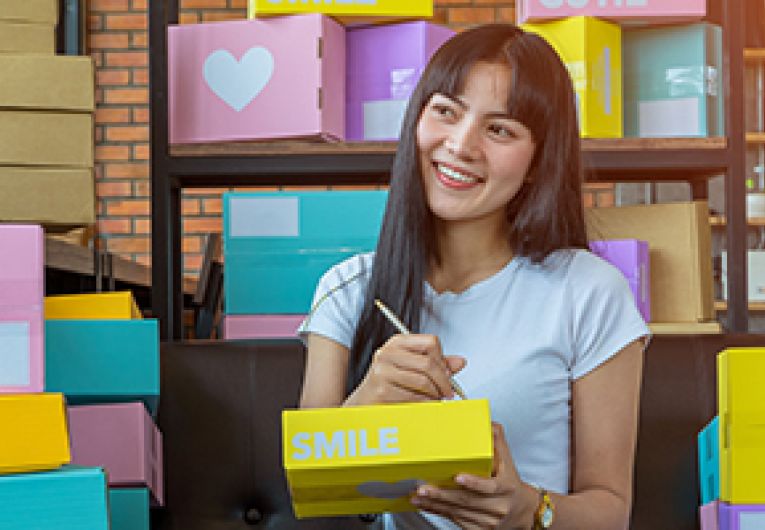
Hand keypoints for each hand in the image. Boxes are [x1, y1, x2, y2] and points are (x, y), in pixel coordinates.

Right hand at [344, 333, 465, 405]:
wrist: (365, 400)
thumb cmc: (390, 382)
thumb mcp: (412, 367)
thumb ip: (437, 364)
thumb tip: (460, 362)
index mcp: (397, 342)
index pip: (431, 342)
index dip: (442, 359)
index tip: (446, 372)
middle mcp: (388, 352)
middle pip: (428, 363)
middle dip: (443, 381)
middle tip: (448, 391)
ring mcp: (383, 370)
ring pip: (423, 381)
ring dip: (435, 394)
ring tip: (434, 398)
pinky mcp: (382, 390)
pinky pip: (414, 397)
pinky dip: (424, 403)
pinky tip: (423, 403)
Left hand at [410, 423, 537, 529]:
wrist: (522, 512)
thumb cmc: (510, 482)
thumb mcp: (508, 461)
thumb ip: (496, 441)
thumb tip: (485, 421)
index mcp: (506, 487)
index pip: (490, 487)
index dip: (474, 483)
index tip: (458, 477)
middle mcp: (498, 506)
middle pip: (468, 501)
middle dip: (443, 495)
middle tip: (423, 488)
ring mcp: (488, 521)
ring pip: (459, 512)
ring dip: (436, 504)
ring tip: (418, 496)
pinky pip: (456, 520)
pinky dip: (438, 512)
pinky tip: (425, 505)